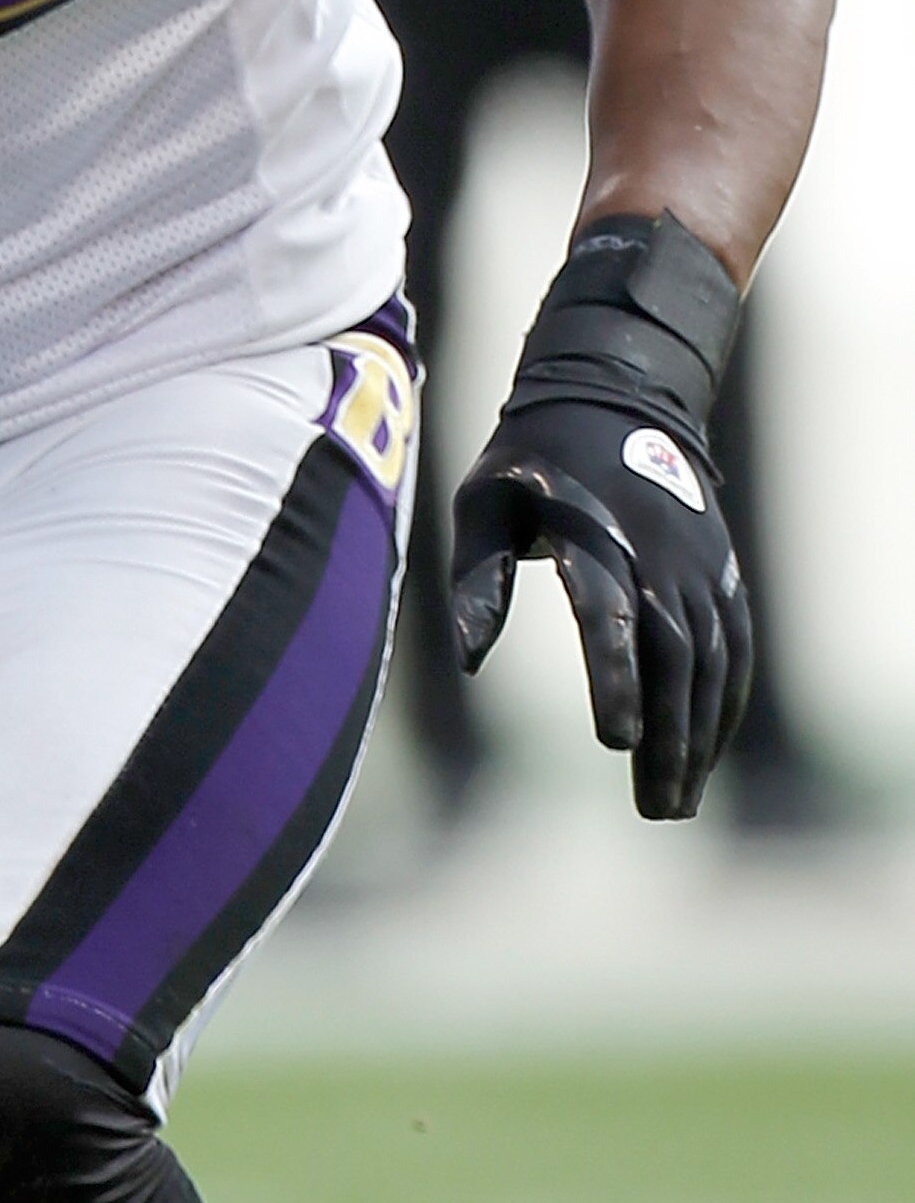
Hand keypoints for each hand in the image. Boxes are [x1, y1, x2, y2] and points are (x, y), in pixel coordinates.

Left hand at [449, 396, 751, 819]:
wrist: (612, 395)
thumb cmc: (531, 458)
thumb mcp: (484, 500)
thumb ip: (476, 578)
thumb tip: (467, 661)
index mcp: (593, 533)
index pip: (609, 616)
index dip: (615, 679)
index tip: (614, 743)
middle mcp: (658, 552)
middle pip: (673, 657)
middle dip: (667, 737)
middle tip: (654, 807)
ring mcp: (698, 562)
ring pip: (713, 662)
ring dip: (700, 734)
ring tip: (677, 798)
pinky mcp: (721, 570)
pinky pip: (735, 647)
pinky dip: (726, 702)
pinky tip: (706, 747)